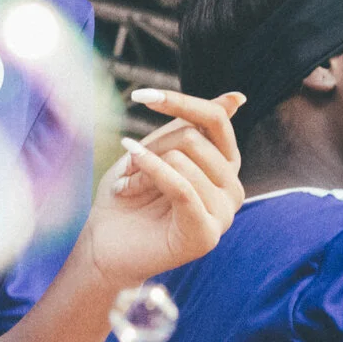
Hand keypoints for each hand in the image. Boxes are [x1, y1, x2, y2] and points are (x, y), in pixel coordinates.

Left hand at [79, 90, 246, 289]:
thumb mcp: (158, 150)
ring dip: (142, 168)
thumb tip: (237, 98)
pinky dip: (151, 175)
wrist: (105, 246)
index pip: (215, 118)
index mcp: (224, 164)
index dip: (178, 100)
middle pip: (192, 137)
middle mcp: (232, 187)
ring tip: (128, 187)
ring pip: (183, 159)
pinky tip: (126, 182)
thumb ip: (191, 126)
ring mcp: (224, 213)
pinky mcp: (206, 234)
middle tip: (128, 167)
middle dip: (150, 146)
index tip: (140, 95)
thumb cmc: (130, 196)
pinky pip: (181, 187)